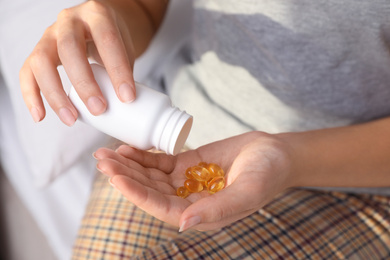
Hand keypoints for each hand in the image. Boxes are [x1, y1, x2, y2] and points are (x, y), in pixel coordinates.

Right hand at [20, 1, 135, 125]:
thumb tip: (129, 107)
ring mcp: (50, 34)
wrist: (98, 24)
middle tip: (99, 109)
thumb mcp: (125, 48)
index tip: (127, 97)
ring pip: (41, 60)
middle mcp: (70, 20)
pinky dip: (31, 95)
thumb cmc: (113, 40)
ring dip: (55, 94)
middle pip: (69, 48)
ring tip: (71, 119)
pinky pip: (27, 72)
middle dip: (84, 83)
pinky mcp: (38, 50)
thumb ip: (125, 72)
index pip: (107, 40)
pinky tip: (41, 116)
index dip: (118, 70)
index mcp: (98, 15)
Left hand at [94, 131, 294, 231]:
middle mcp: (188, 201)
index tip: (116, 178)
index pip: (161, 207)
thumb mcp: (247, 191)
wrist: (275, 153)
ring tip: (106, 153)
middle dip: (125, 177)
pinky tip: (127, 149)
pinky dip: (143, 156)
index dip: (137, 194)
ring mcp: (185, 182)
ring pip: (150, 176)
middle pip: (149, 191)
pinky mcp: (186, 164)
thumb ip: (218, 209)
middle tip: (102, 161)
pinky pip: (160, 162)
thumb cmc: (267, 173)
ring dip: (128, 166)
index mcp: (201, 214)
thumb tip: (183, 225)